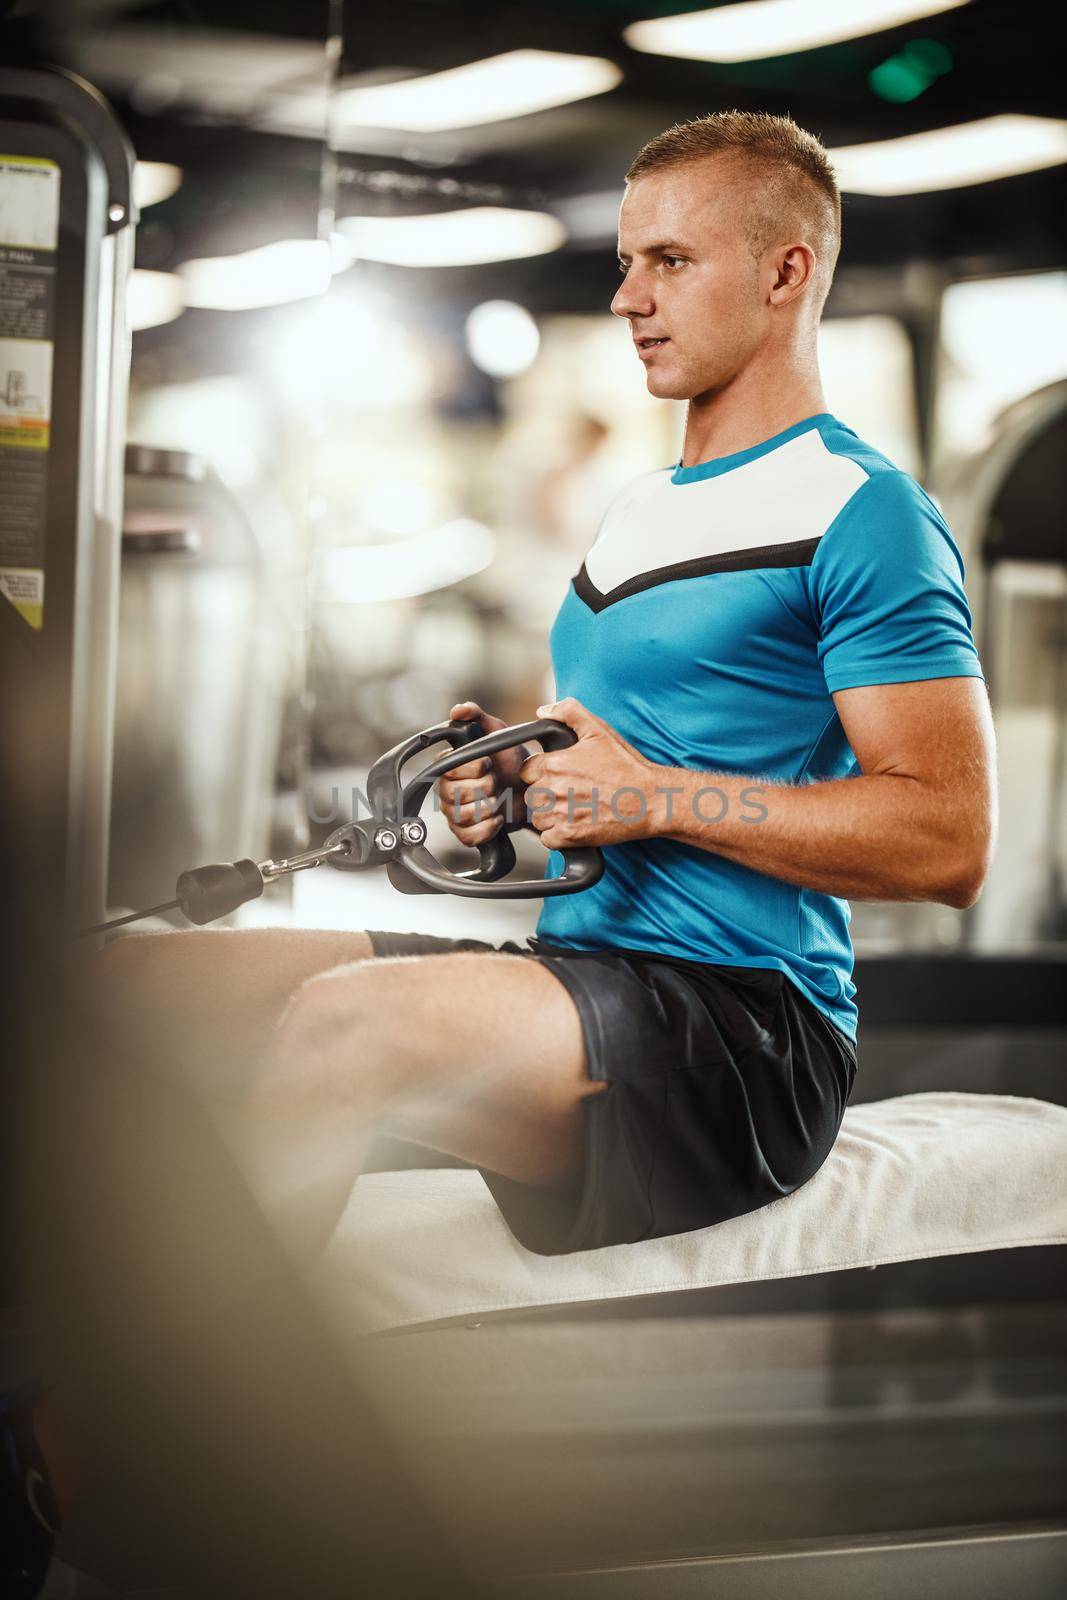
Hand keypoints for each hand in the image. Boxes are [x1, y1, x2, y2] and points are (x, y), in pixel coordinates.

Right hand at [435, 701, 531, 848]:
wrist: (530, 791)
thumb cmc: (512, 761)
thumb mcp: (497, 732)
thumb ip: (477, 716)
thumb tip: (458, 709)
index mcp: (450, 765)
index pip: (449, 768)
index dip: (472, 767)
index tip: (489, 763)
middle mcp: (447, 789)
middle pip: (454, 794)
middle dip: (483, 788)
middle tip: (496, 783)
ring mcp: (454, 812)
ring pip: (461, 815)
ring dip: (487, 808)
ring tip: (499, 800)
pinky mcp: (464, 832)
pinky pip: (467, 836)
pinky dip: (486, 828)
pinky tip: (498, 818)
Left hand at [519, 697, 659, 849]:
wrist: (650, 800)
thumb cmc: (626, 767)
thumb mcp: (599, 731)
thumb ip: (569, 713)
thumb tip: (542, 711)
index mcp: (555, 764)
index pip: (527, 771)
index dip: (541, 774)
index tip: (558, 777)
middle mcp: (553, 789)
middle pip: (531, 796)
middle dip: (546, 795)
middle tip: (570, 794)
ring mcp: (560, 814)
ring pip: (537, 818)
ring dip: (550, 816)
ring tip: (574, 809)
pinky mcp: (569, 836)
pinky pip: (548, 839)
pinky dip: (558, 836)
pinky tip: (576, 825)